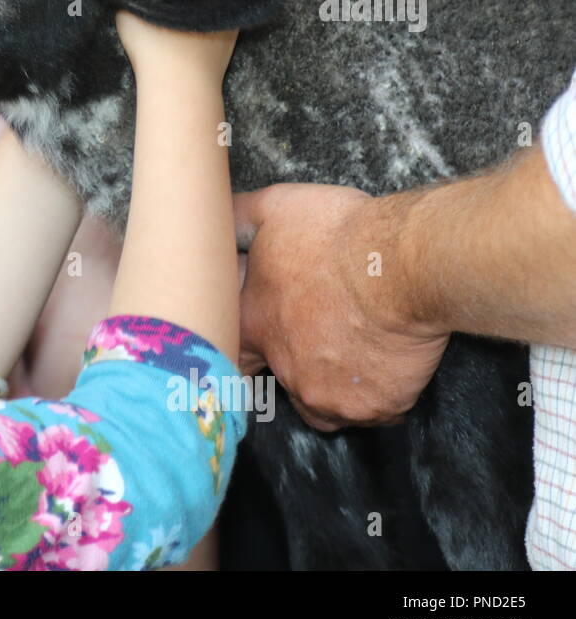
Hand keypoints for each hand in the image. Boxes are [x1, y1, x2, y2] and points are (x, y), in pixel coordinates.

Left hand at [234, 182, 449, 430]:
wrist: (403, 264)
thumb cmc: (337, 234)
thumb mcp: (274, 208)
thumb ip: (238, 220)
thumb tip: (216, 219)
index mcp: (255, 327)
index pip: (231, 360)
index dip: (242, 359)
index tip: (254, 358)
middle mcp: (286, 370)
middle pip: (286, 385)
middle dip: (301, 370)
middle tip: (326, 344)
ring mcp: (329, 395)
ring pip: (327, 406)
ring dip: (337, 388)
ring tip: (357, 353)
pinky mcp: (373, 405)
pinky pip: (376, 411)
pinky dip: (381, 394)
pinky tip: (390, 363)